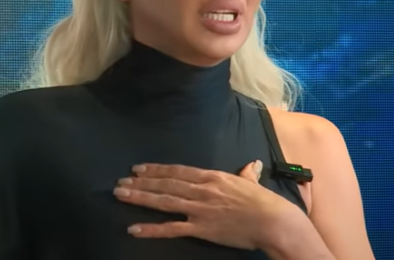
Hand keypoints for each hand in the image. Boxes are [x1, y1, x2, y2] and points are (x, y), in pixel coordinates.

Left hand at [113, 160, 299, 249]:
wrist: (273, 221)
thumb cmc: (264, 202)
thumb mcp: (251, 183)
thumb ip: (247, 173)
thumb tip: (252, 164)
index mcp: (211, 177)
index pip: (177, 171)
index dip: (156, 170)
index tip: (138, 169)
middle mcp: (201, 189)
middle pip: (165, 184)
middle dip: (141, 183)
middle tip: (120, 181)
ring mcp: (199, 208)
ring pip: (163, 201)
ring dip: (140, 197)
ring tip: (121, 195)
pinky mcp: (201, 228)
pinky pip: (171, 228)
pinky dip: (151, 229)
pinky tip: (134, 229)